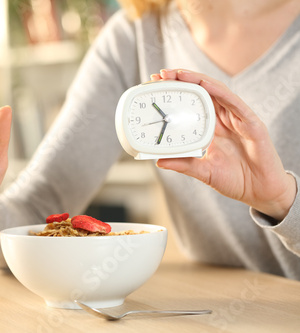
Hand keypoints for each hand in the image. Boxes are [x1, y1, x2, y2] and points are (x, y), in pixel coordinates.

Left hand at [151, 69, 295, 220]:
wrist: (261, 192)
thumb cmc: (235, 179)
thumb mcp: (203, 171)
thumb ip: (183, 164)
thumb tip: (159, 161)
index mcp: (212, 128)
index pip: (192, 102)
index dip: (177, 92)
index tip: (156, 84)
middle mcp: (224, 119)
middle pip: (202, 91)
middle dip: (182, 80)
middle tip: (161, 74)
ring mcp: (238, 119)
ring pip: (217, 91)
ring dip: (197, 80)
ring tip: (178, 74)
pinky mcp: (252, 123)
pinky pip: (235, 103)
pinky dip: (219, 91)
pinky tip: (205, 84)